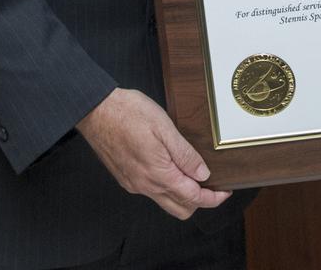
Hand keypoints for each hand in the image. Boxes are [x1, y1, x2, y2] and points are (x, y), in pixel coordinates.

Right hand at [77, 88, 230, 217]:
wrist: (96, 111)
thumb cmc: (128, 113)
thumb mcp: (164, 128)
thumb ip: (185, 154)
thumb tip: (202, 174)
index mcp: (158, 174)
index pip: (192, 198)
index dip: (212, 199)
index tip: (225, 193)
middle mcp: (145, 186)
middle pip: (180, 209)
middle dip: (199, 201)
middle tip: (213, 185)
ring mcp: (133, 184)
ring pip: (165, 201)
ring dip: (182, 195)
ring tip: (194, 174)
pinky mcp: (125, 178)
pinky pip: (151, 191)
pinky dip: (167, 186)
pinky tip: (172, 168)